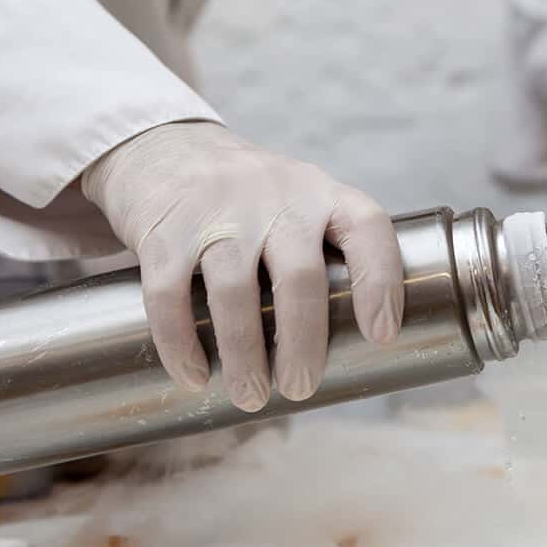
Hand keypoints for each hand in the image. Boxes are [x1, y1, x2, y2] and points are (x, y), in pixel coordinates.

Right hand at [82, 121, 403, 410]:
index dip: (380, 282)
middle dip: (302, 344)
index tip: (382, 335)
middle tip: (302, 389)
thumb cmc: (255, 203)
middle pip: (299, 276)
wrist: (167, 149)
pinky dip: (180, 343)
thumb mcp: (303, 205)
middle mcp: (276, 198)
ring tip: (251, 396)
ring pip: (233, 291)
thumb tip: (355, 355)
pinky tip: (194, 376)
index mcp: (323, 195)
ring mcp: (217, 211)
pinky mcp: (164, 230)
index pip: (367, 229)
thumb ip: (330, 259)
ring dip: (243, 355)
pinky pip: (169, 294)